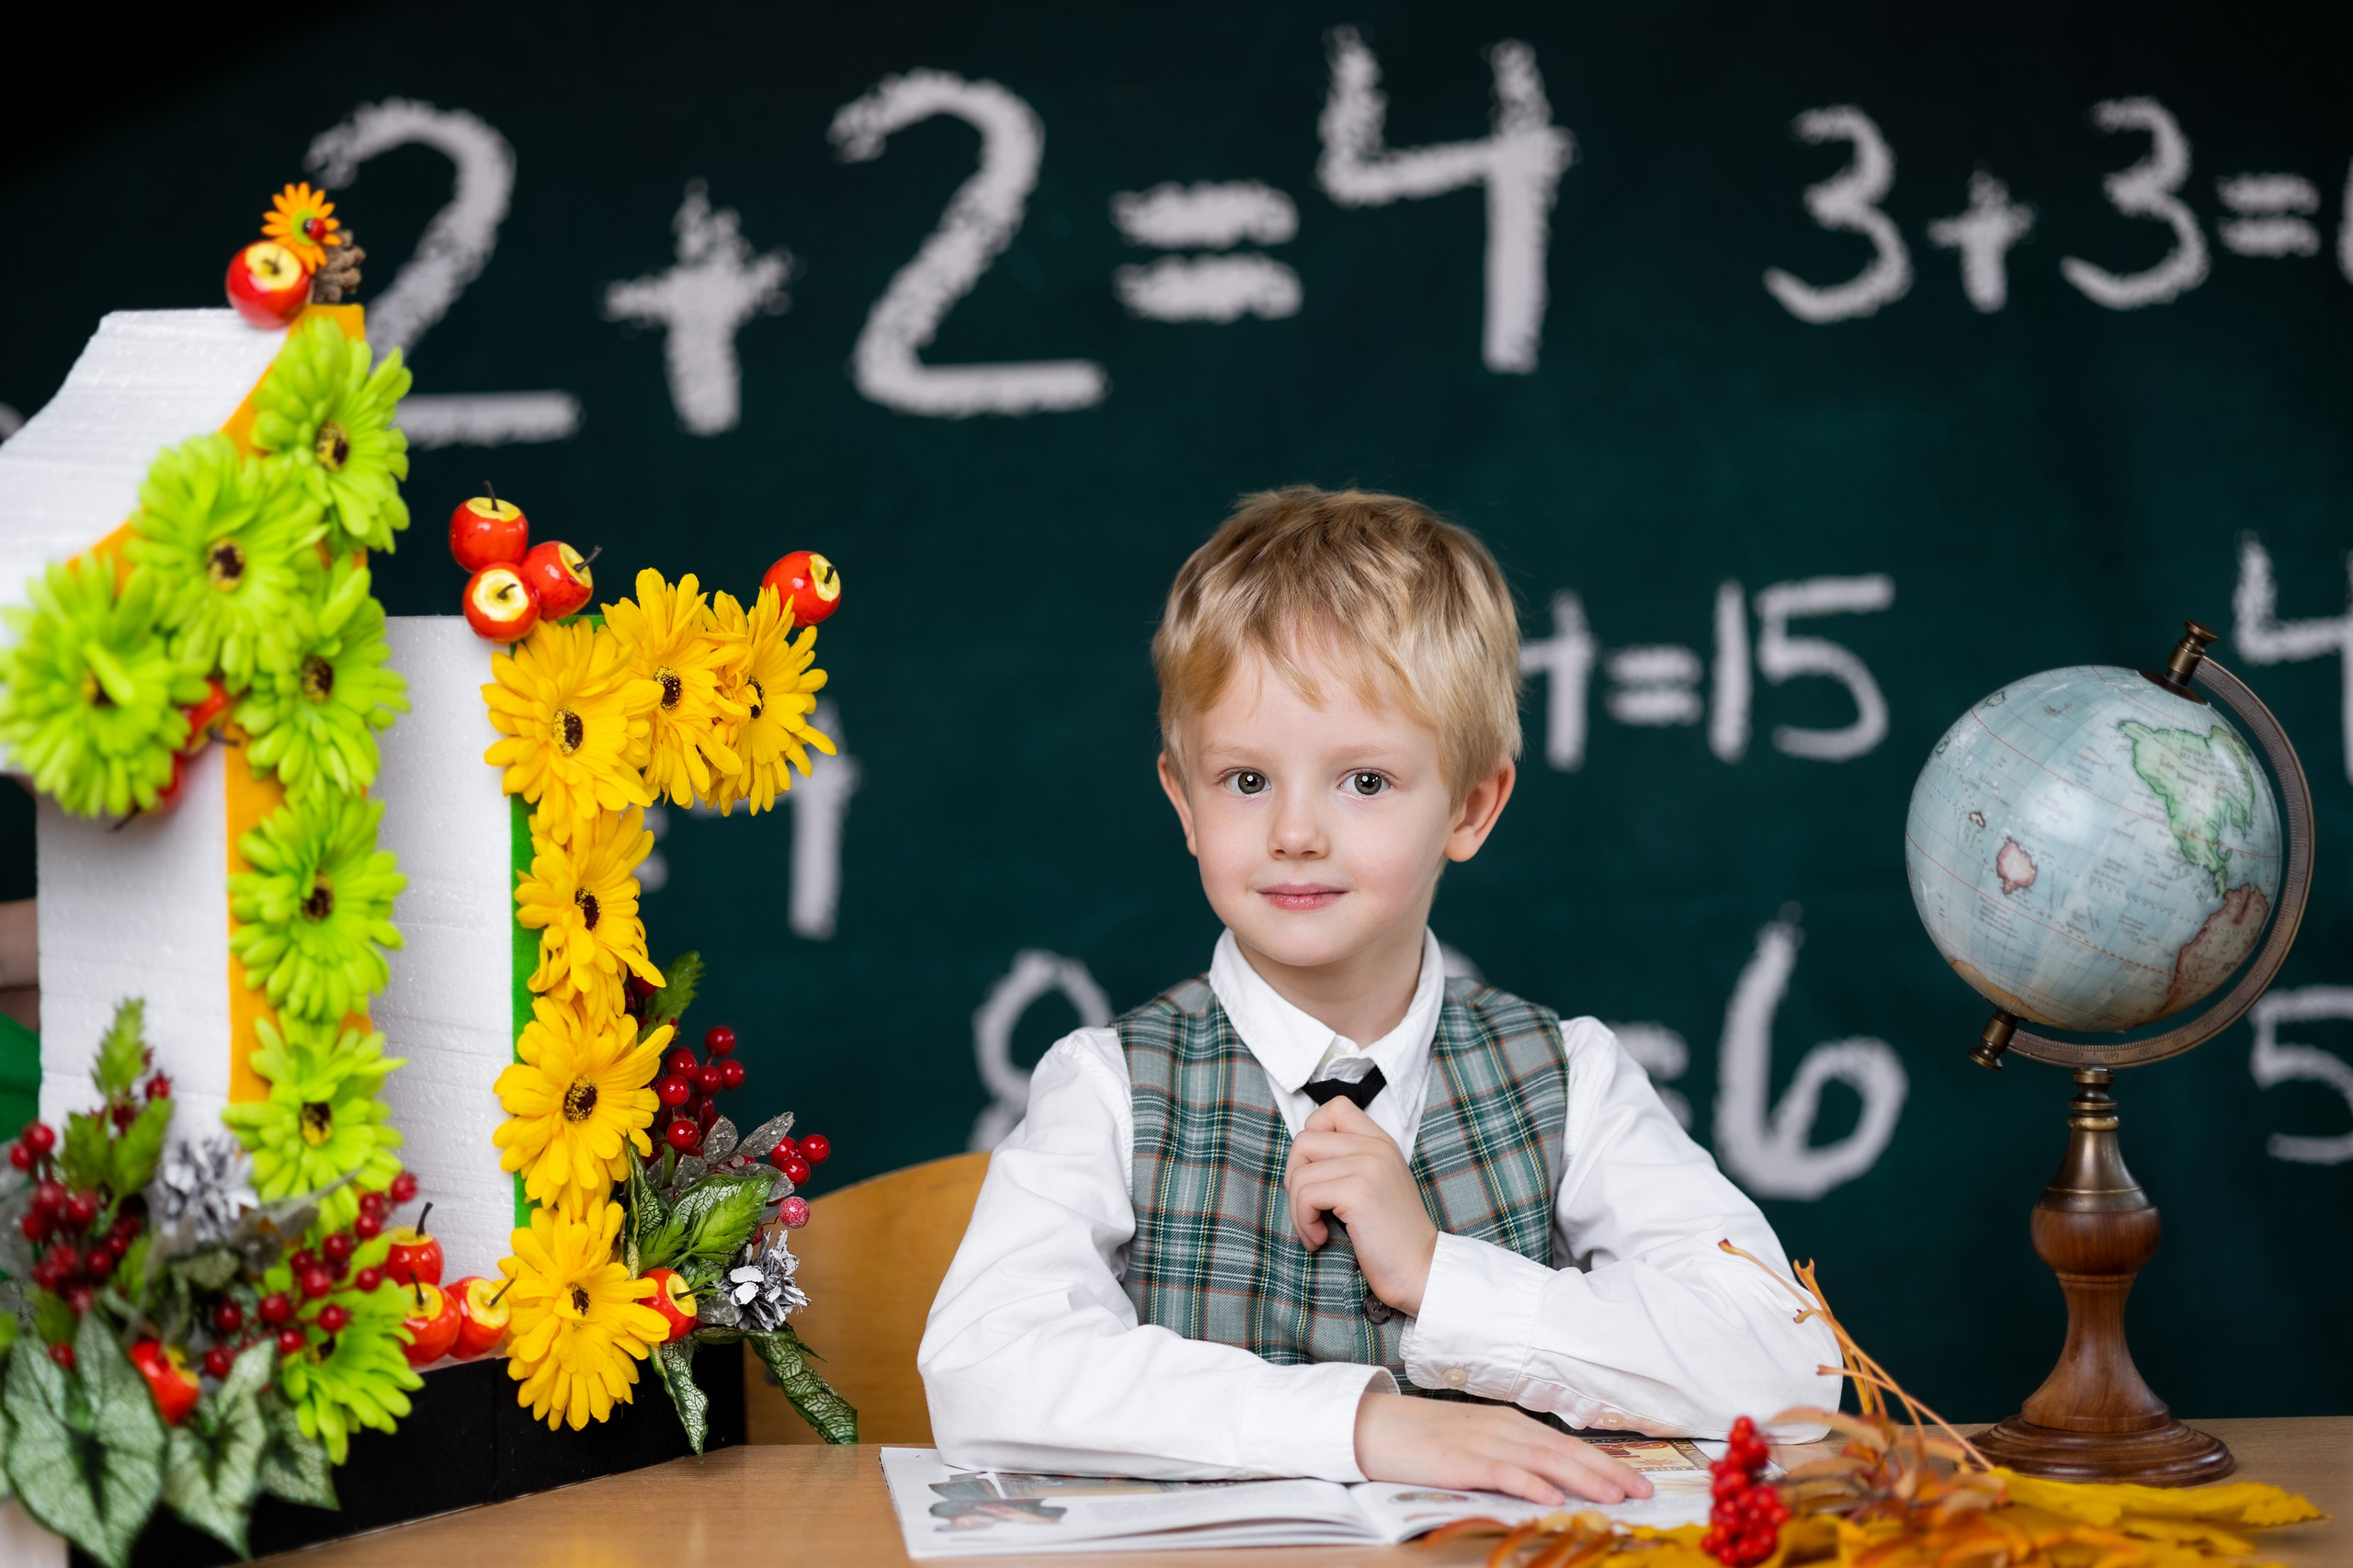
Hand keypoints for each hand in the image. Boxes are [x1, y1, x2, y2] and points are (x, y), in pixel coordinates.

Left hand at [1285, 1096, 1437, 1314]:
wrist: (1420, 1270)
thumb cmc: (1390, 1237)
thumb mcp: (1374, 1185)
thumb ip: (1348, 1162)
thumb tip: (1300, 1158)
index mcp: (1380, 1142)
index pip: (1334, 1108)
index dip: (1313, 1135)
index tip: (1318, 1172)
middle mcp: (1376, 1147)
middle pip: (1304, 1140)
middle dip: (1294, 1179)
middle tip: (1309, 1208)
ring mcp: (1368, 1166)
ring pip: (1300, 1173)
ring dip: (1297, 1209)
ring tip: (1315, 1230)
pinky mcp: (1358, 1192)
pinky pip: (1306, 1196)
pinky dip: (1303, 1222)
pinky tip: (1319, 1238)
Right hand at [1354, 1393, 1654, 1505]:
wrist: (1372, 1425)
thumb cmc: (1422, 1438)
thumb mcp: (1474, 1442)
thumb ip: (1511, 1455)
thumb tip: (1551, 1481)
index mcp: (1508, 1422)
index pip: (1566, 1444)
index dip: (1604, 1463)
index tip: (1637, 1482)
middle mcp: (1502, 1427)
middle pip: (1564, 1451)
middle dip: (1607, 1472)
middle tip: (1643, 1493)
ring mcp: (1480, 1442)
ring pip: (1542, 1461)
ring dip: (1581, 1479)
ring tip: (1613, 1497)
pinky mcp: (1457, 1461)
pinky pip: (1501, 1473)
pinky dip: (1529, 1484)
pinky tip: (1551, 1498)